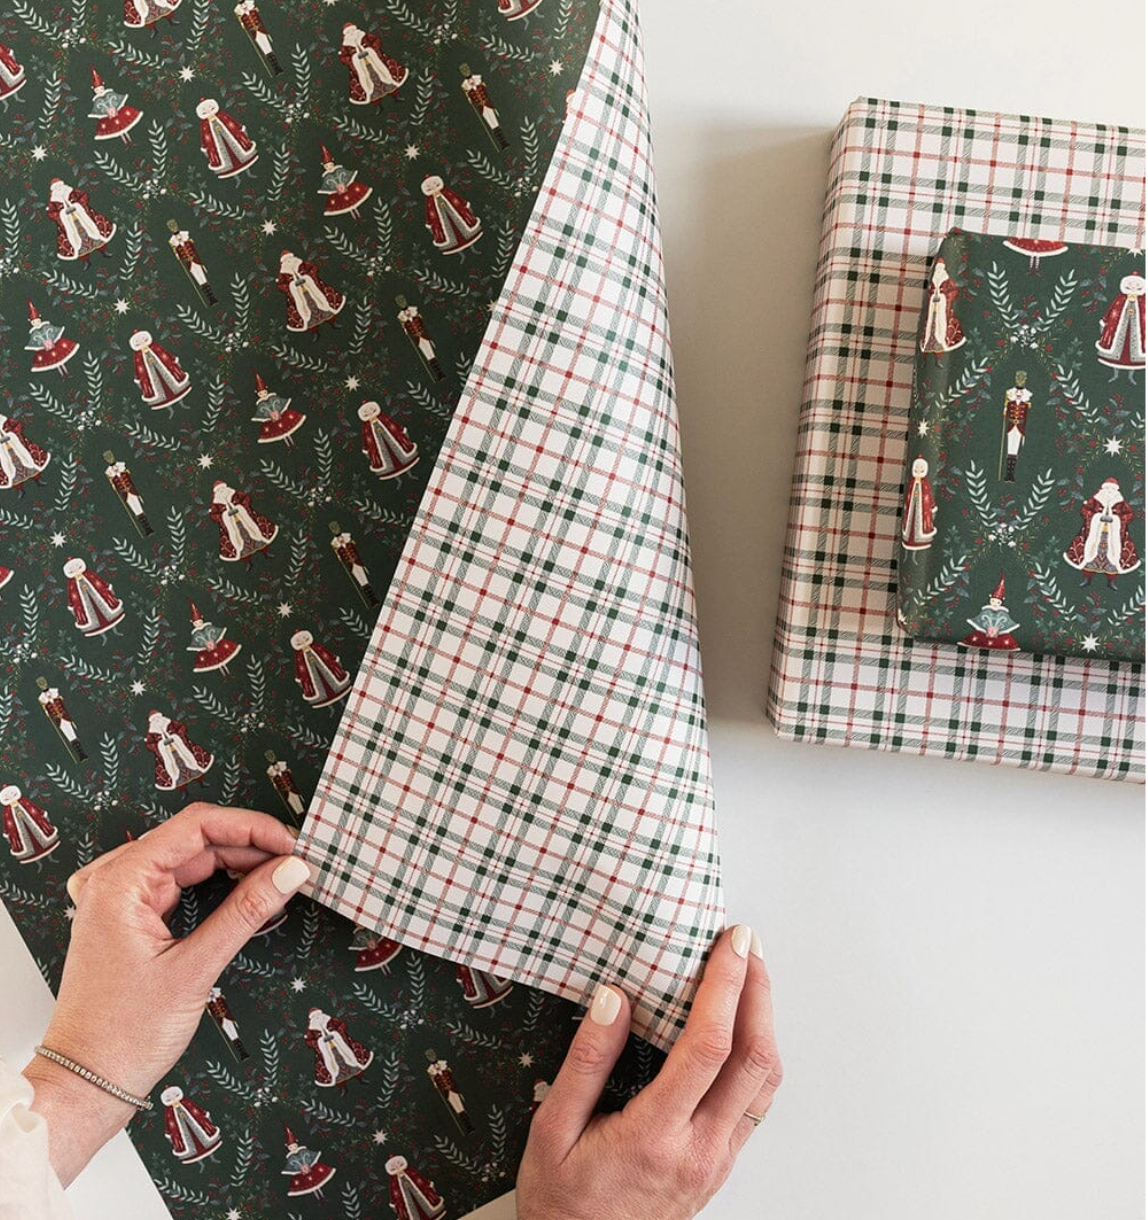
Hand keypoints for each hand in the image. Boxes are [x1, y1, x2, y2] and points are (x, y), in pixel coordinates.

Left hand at [21, 802, 310, 1186]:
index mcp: (118, 882)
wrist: (88, 1081)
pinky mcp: (127, 914)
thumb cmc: (124, 1035)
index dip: (250, 827)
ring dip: (234, 861)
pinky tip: (245, 886)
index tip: (289, 843)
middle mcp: (112, 880)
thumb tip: (289, 871)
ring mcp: (118, 896)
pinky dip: (214, 881)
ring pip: (188, 857)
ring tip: (278, 873)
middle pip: (193, 838)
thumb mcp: (195, 968)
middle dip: (248, 844)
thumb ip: (246, 912)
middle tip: (293, 862)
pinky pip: (177, 880)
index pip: (195, 826)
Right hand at [517, 925, 780, 1219]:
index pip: (707, 1047)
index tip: (729, 946)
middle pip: (753, 1058)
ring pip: (765, 1082)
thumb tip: (612, 999)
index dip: (724, 987)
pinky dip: (759, 1053)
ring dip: (765, 1020)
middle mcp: (699, 1149)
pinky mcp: (721, 1164)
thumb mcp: (553, 1130)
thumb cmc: (563, 1202)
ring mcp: (717, 1160)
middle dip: (756, 990)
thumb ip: (586, 1062)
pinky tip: (744, 1027)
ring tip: (750, 975)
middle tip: (746, 944)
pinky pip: (757, 1102)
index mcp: (656, 1136)